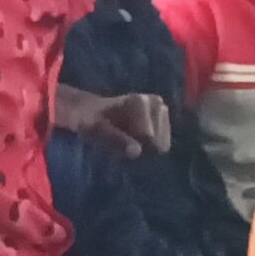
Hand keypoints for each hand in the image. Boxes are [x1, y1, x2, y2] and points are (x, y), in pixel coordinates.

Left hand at [55, 86, 169, 156]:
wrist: (91, 113)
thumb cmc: (90, 122)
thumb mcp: (95, 131)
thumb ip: (115, 140)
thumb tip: (137, 152)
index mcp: (141, 102)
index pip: (147, 137)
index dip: (131, 144)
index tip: (114, 134)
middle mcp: (157, 103)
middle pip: (158, 143)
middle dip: (140, 146)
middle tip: (121, 136)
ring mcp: (162, 110)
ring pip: (162, 145)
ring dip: (144, 147)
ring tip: (127, 136)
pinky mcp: (164, 119)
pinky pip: (163, 145)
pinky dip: (149, 146)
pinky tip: (135, 138)